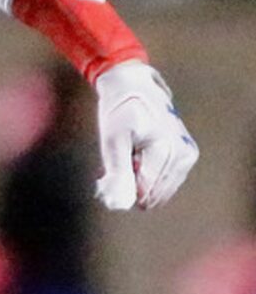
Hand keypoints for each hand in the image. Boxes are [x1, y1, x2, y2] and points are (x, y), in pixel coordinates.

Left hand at [95, 60, 196, 209]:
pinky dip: (147, 178)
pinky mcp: (188, 157)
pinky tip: (139, 157)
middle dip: (129, 187)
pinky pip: (163, 185)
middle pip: (151, 196)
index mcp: (166, 149)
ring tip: (129, 156)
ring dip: (137, 182)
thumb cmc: (119, 112)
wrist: (135, 87)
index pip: (143, 193)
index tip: (105, 173)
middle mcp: (183, 155)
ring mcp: (188, 157)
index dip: (121, 189)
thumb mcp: (112, 140)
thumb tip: (120, 206)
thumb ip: (118, 174)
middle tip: (117, 161)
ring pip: (157, 194)